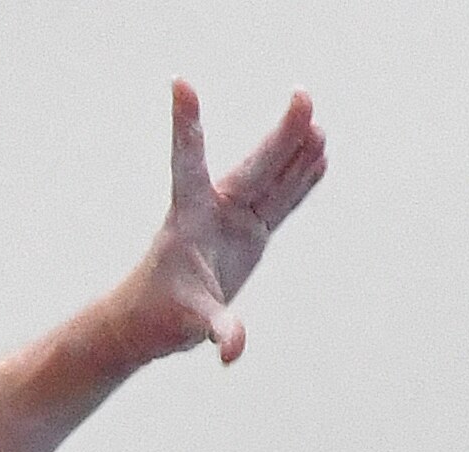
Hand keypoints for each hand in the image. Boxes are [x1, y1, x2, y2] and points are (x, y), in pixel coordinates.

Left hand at [123, 80, 326, 365]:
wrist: (149, 324)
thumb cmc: (157, 317)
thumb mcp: (187, 325)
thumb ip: (215, 330)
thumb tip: (232, 349)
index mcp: (188, 218)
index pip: (187, 161)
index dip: (186, 124)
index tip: (181, 84)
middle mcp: (213, 211)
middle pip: (253, 167)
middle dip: (278, 135)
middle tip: (303, 98)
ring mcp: (234, 221)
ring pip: (271, 180)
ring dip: (295, 153)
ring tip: (318, 124)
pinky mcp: (250, 236)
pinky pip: (281, 203)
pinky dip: (300, 182)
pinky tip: (318, 159)